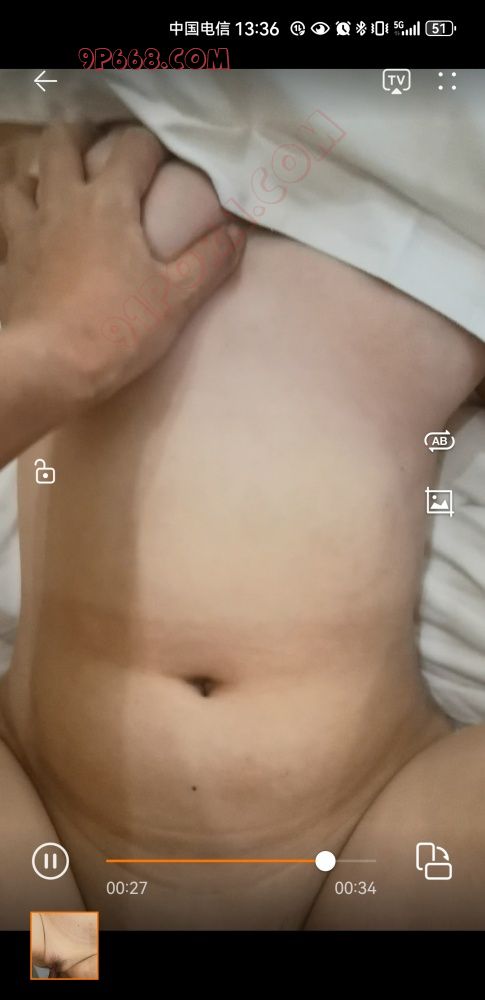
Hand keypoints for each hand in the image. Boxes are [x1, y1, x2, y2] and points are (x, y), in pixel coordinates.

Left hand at [0, 122, 244, 405]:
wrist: (47, 367)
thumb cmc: (116, 330)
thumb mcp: (176, 299)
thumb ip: (209, 261)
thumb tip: (237, 232)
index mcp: (108, 203)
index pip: (132, 148)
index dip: (152, 146)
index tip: (165, 158)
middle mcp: (62, 203)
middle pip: (60, 143)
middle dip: (81, 135)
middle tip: (96, 146)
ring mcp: (27, 230)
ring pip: (21, 181)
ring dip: (38, 176)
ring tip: (54, 188)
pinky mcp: (7, 262)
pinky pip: (5, 227)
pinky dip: (17, 223)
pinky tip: (30, 239)